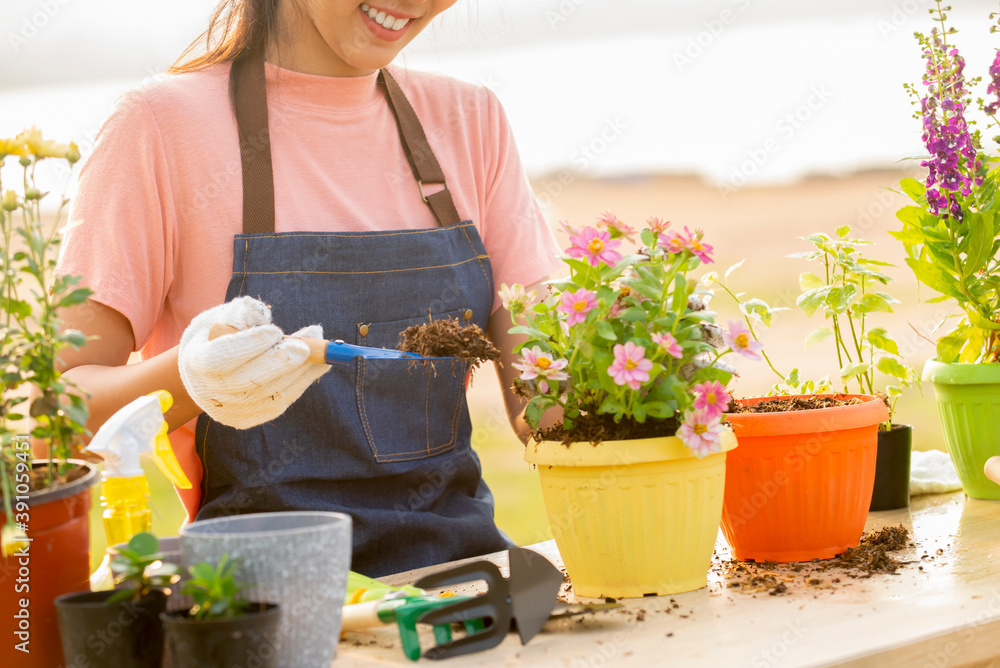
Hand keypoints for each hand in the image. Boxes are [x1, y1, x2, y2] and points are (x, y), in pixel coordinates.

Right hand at [178, 297, 328, 428]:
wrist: (204, 373)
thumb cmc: (218, 336)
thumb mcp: (222, 317)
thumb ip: (240, 314)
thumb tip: (263, 314)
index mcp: (198, 362)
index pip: (221, 357)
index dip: (249, 345)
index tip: (275, 330)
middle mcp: (212, 391)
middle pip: (249, 381)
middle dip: (280, 363)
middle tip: (305, 346)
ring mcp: (231, 410)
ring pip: (271, 393)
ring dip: (301, 372)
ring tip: (323, 353)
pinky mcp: (248, 419)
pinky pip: (281, 401)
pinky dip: (301, 383)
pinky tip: (317, 366)